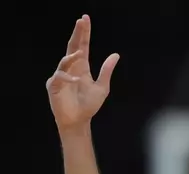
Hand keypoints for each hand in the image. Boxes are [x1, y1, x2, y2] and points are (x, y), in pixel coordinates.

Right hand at [46, 15, 118, 130]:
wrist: (79, 121)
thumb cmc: (89, 105)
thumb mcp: (102, 87)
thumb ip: (107, 71)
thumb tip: (115, 55)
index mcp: (82, 67)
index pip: (82, 46)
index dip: (84, 33)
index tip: (85, 19)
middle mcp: (70, 69)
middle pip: (72, 47)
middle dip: (77, 34)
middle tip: (81, 21)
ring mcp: (61, 76)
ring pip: (64, 61)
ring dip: (72, 56)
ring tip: (80, 53)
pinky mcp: (54, 86)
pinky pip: (60, 77)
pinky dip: (68, 77)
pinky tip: (76, 80)